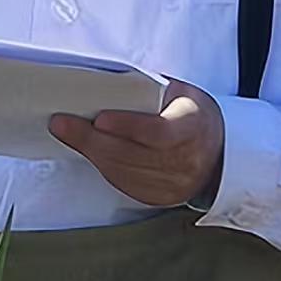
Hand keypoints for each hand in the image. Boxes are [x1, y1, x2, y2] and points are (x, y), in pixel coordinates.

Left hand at [46, 84, 223, 211]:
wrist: (218, 152)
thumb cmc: (191, 114)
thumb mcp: (181, 92)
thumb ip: (151, 88)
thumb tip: (107, 82)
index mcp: (194, 126)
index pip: (159, 131)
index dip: (128, 126)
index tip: (100, 118)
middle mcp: (188, 160)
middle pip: (132, 154)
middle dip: (93, 139)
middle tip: (62, 124)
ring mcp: (175, 184)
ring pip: (124, 171)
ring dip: (92, 152)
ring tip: (67, 133)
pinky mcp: (161, 198)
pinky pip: (125, 184)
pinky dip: (103, 166)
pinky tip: (89, 151)